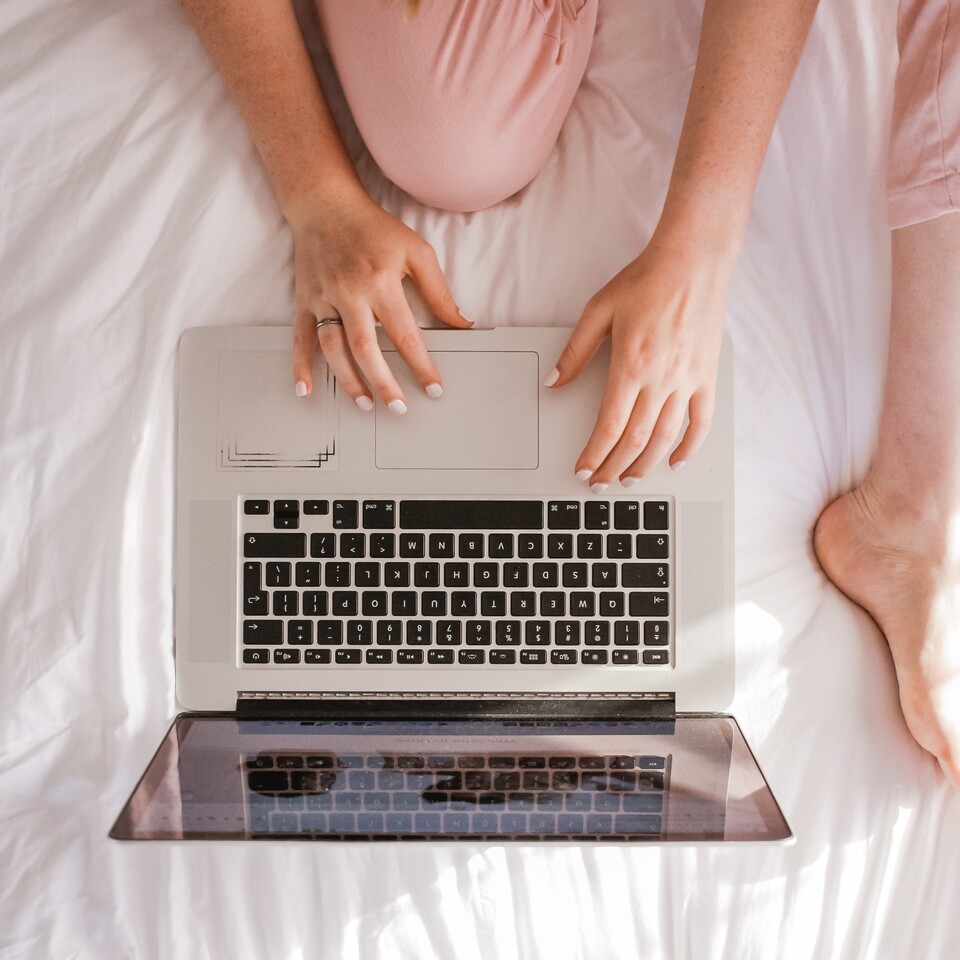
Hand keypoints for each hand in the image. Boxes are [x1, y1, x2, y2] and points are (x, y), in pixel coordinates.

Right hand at [290, 187, 471, 408]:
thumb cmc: (375, 228)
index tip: (434, 389)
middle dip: (384, 383)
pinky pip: (300, 337)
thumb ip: (439, 292)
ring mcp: (323, 298)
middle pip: (366, 349)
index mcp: (381, 282)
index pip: (405, 335)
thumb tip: (462, 325)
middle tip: (400, 409)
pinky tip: (305, 390)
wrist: (325, 203)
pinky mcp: (304, 300)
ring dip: (348, 380)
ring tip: (366, 404)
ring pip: (334, 349)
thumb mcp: (416, 251)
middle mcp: (349, 293)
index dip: (421, 366)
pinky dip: (300, 365)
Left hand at [546, 237, 730, 488]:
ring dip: (646, 464)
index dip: (595, 454)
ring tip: (630, 480)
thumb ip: (576, 351)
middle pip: (636, 439)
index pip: (610, 425)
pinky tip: (677, 461)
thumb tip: (555, 381)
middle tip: (601, 483)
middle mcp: (660, 379)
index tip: (584, 470)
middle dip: (615, 467)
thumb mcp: (599, 310)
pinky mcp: (707, 376)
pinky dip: (690, 446)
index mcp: (630, 365)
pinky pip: (701, 421)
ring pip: (666, 437)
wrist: (693, 261)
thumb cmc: (646, 280)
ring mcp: (687, 380)